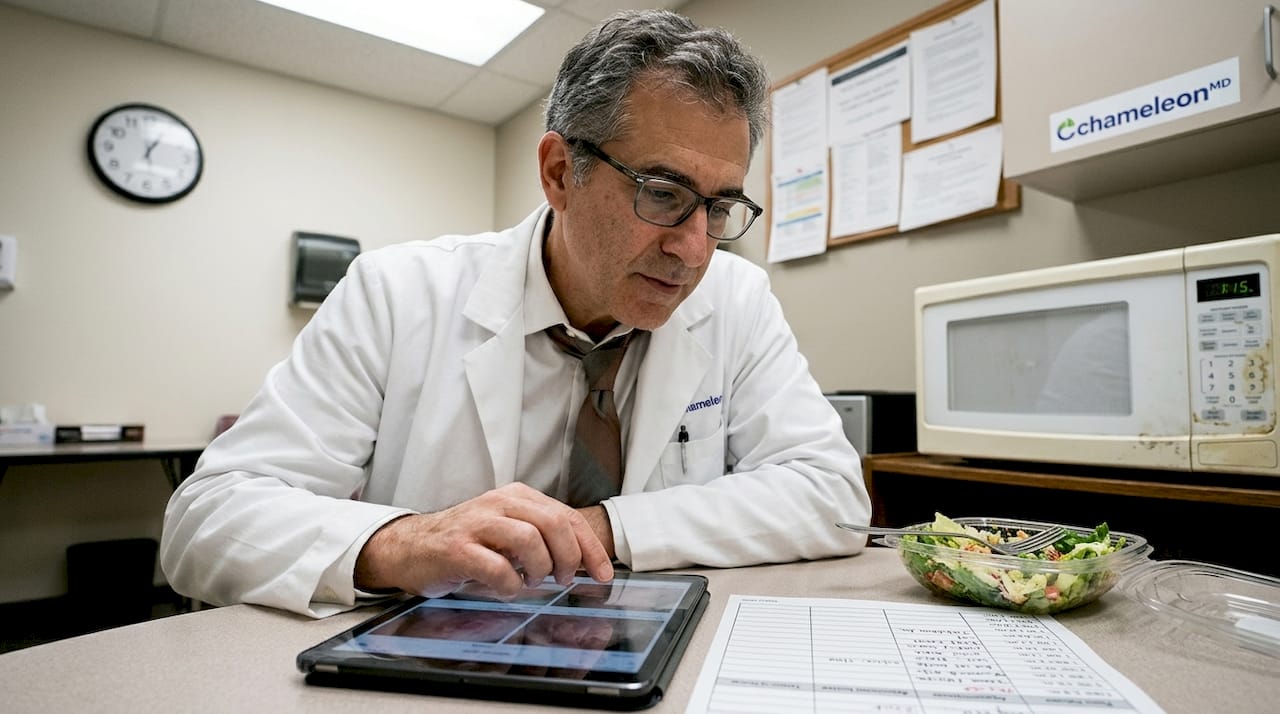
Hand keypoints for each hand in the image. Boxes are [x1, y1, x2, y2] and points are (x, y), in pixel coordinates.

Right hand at [354, 483, 612, 597]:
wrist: (410, 547)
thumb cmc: (465, 543)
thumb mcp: (508, 531)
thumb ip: (541, 537)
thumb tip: (583, 562)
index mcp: (516, 496)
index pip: (566, 517)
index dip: (590, 547)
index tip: (604, 573)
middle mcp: (498, 503)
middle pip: (554, 523)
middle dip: (570, 557)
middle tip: (566, 579)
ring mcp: (477, 524)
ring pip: (529, 540)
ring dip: (540, 569)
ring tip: (532, 581)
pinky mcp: (457, 548)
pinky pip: (497, 568)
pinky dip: (510, 585)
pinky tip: (506, 588)